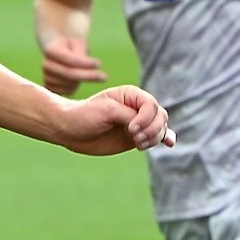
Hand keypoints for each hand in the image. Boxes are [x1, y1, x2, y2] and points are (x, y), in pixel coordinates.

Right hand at [40, 36, 107, 96]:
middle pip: (71, 74)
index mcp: (51, 50)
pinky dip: (74, 88)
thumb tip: (90, 68)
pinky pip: (66, 92)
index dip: (86, 63)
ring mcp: (46, 76)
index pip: (70, 60)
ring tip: (83, 73)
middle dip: (89, 76)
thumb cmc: (72, 46)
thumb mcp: (78, 44)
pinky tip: (76, 82)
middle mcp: (46, 64)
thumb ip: (82, 56)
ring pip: (69, 84)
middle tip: (105, 77)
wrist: (60, 50)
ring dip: (80, 81)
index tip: (100, 63)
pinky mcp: (50, 86)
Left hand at [54, 85, 174, 154]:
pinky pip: (155, 137)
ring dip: (154, 137)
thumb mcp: (106, 111)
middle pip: (160, 116)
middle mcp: (137, 108)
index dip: (146, 118)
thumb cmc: (84, 116)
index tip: (130, 128)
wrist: (70, 130)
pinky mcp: (135, 138)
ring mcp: (137, 123)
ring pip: (160, 128)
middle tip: (134, 138)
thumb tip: (144, 125)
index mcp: (131, 95)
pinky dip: (164, 138)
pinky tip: (170, 143)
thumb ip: (128, 115)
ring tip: (138, 144)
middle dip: (151, 129)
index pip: (151, 105)